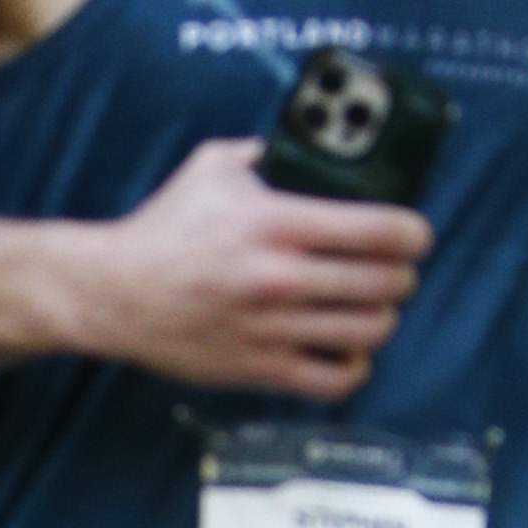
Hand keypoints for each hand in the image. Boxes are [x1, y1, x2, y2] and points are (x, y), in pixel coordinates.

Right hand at [84, 138, 431, 401]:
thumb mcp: (212, 168)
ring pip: (368, 331)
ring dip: (382, 317)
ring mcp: (270, 329)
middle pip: (384, 283)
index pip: (379, 230)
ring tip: (372, 307)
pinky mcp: (258, 369)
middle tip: (395, 269)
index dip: (414, 232)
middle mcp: (278, 278)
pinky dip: (354, 364)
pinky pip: (335, 378)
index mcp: (275, 223)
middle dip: (402, 275)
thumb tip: (315, 149)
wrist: (112, 293)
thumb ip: (268, 155)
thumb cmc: (164, 228)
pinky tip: (346, 348)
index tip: (415, 233)